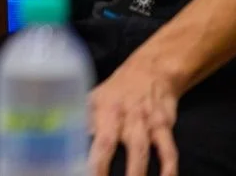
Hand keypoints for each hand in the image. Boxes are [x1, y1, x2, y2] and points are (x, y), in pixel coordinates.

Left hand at [88, 53, 180, 175]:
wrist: (151, 71)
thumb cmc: (118, 90)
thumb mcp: (96, 97)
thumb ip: (85, 118)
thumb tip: (67, 137)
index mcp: (100, 109)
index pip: (88, 134)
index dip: (87, 154)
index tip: (82, 171)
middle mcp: (119, 114)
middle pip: (109, 142)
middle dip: (102, 165)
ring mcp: (143, 121)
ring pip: (139, 149)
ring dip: (136, 171)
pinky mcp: (164, 125)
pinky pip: (168, 149)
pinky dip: (169, 167)